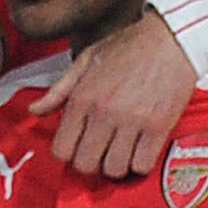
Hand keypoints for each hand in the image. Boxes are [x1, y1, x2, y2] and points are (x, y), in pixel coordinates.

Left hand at [28, 10, 196, 177]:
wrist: (173, 38)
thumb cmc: (129, 47)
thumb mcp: (86, 60)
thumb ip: (58, 90)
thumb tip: (35, 110)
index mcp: (83, 98)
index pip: (61, 149)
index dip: (68, 153)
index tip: (77, 148)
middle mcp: (104, 112)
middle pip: (85, 165)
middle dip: (90, 163)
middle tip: (99, 153)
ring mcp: (132, 121)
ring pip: (114, 169)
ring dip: (116, 165)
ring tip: (120, 152)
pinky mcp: (159, 126)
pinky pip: (142, 164)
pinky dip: (140, 163)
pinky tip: (140, 150)